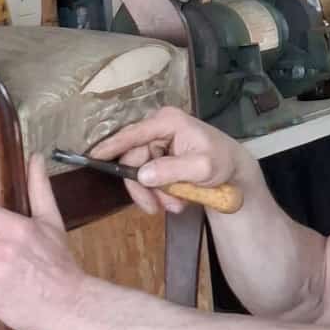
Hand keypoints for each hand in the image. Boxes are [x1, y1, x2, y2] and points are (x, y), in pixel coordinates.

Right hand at [88, 106, 247, 215]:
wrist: (235, 172)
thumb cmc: (223, 162)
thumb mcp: (203, 167)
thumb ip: (172, 170)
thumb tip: (142, 175)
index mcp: (168, 122)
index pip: (133, 134)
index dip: (111, 146)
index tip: (93, 157)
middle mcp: (159, 129)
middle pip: (134, 159)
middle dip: (144, 187)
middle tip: (156, 208)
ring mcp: (159, 143)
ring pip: (141, 172)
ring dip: (155, 193)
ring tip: (175, 206)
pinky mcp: (161, 157)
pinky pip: (150, 177)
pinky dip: (160, 192)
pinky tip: (176, 200)